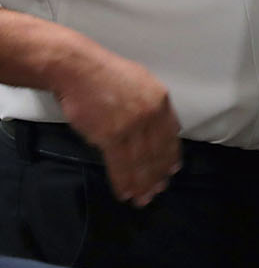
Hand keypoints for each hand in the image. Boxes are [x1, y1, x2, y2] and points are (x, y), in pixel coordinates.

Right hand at [52, 45, 180, 206]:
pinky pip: (120, 165)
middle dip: (157, 175)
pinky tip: (125, 192)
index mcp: (161, 101)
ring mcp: (132, 126)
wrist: (77, 69)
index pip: (171, 136)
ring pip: (141, 162)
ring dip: (142, 184)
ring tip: (142, 198)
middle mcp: (151, 115)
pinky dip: (123, 181)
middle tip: (157, 191)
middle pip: (158, 152)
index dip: (171, 156)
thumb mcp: (142, 83)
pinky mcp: (111, 136)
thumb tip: (167, 128)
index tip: (172, 170)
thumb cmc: (105, 73)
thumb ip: (154, 106)